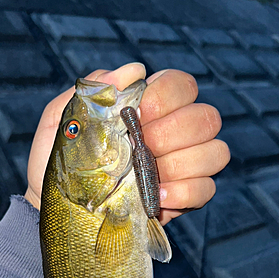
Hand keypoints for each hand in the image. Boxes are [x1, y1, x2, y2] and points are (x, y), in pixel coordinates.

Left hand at [24, 63, 229, 224]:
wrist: (66, 208)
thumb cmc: (64, 162)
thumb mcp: (62, 122)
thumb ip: (92, 91)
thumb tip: (134, 70)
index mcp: (149, 108)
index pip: (183, 85)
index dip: (167, 96)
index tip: (137, 114)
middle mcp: (175, 133)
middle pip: (207, 117)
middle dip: (172, 133)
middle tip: (141, 147)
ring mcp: (185, 166)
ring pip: (216, 153)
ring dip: (180, 164)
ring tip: (146, 177)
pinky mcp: (187, 198)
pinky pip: (207, 190)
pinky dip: (184, 193)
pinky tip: (155, 198)